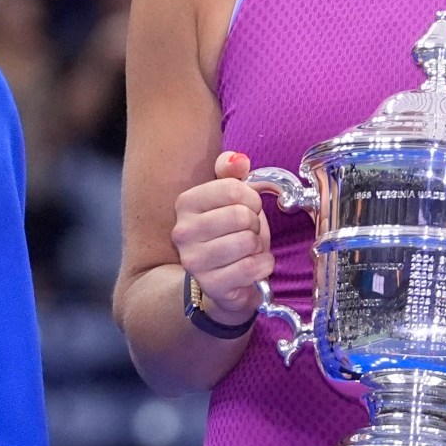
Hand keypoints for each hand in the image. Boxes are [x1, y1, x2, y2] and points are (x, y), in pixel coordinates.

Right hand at [171, 150, 272, 322]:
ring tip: (248, 250)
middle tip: (247, 233)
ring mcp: (194, 261)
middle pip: (241, 215)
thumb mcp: (230, 199)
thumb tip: (238, 160)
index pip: (232, 188)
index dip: (251, 199)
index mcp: (186, 204)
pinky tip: (254, 267)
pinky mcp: (211, 285)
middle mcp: (182, 231)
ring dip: (258, 247)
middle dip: (255, 225)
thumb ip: (230, 173)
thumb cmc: (230, 234)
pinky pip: (251, 267)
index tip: (249, 209)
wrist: (224, 281)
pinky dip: (263, 266)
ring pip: (247, 241)